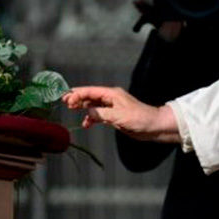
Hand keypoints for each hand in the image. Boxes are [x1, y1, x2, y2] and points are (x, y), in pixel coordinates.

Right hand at [62, 86, 180, 142]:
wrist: (154, 126)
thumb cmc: (140, 118)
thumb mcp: (118, 116)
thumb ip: (101, 114)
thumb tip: (87, 113)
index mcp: (112, 94)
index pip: (91, 91)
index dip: (77, 94)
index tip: (66, 98)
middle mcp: (111, 99)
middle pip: (90, 96)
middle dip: (78, 99)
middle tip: (64, 102)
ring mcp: (112, 107)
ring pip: (93, 105)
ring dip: (83, 108)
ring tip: (72, 110)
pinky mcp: (115, 116)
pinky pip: (99, 115)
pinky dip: (91, 118)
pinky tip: (86, 124)